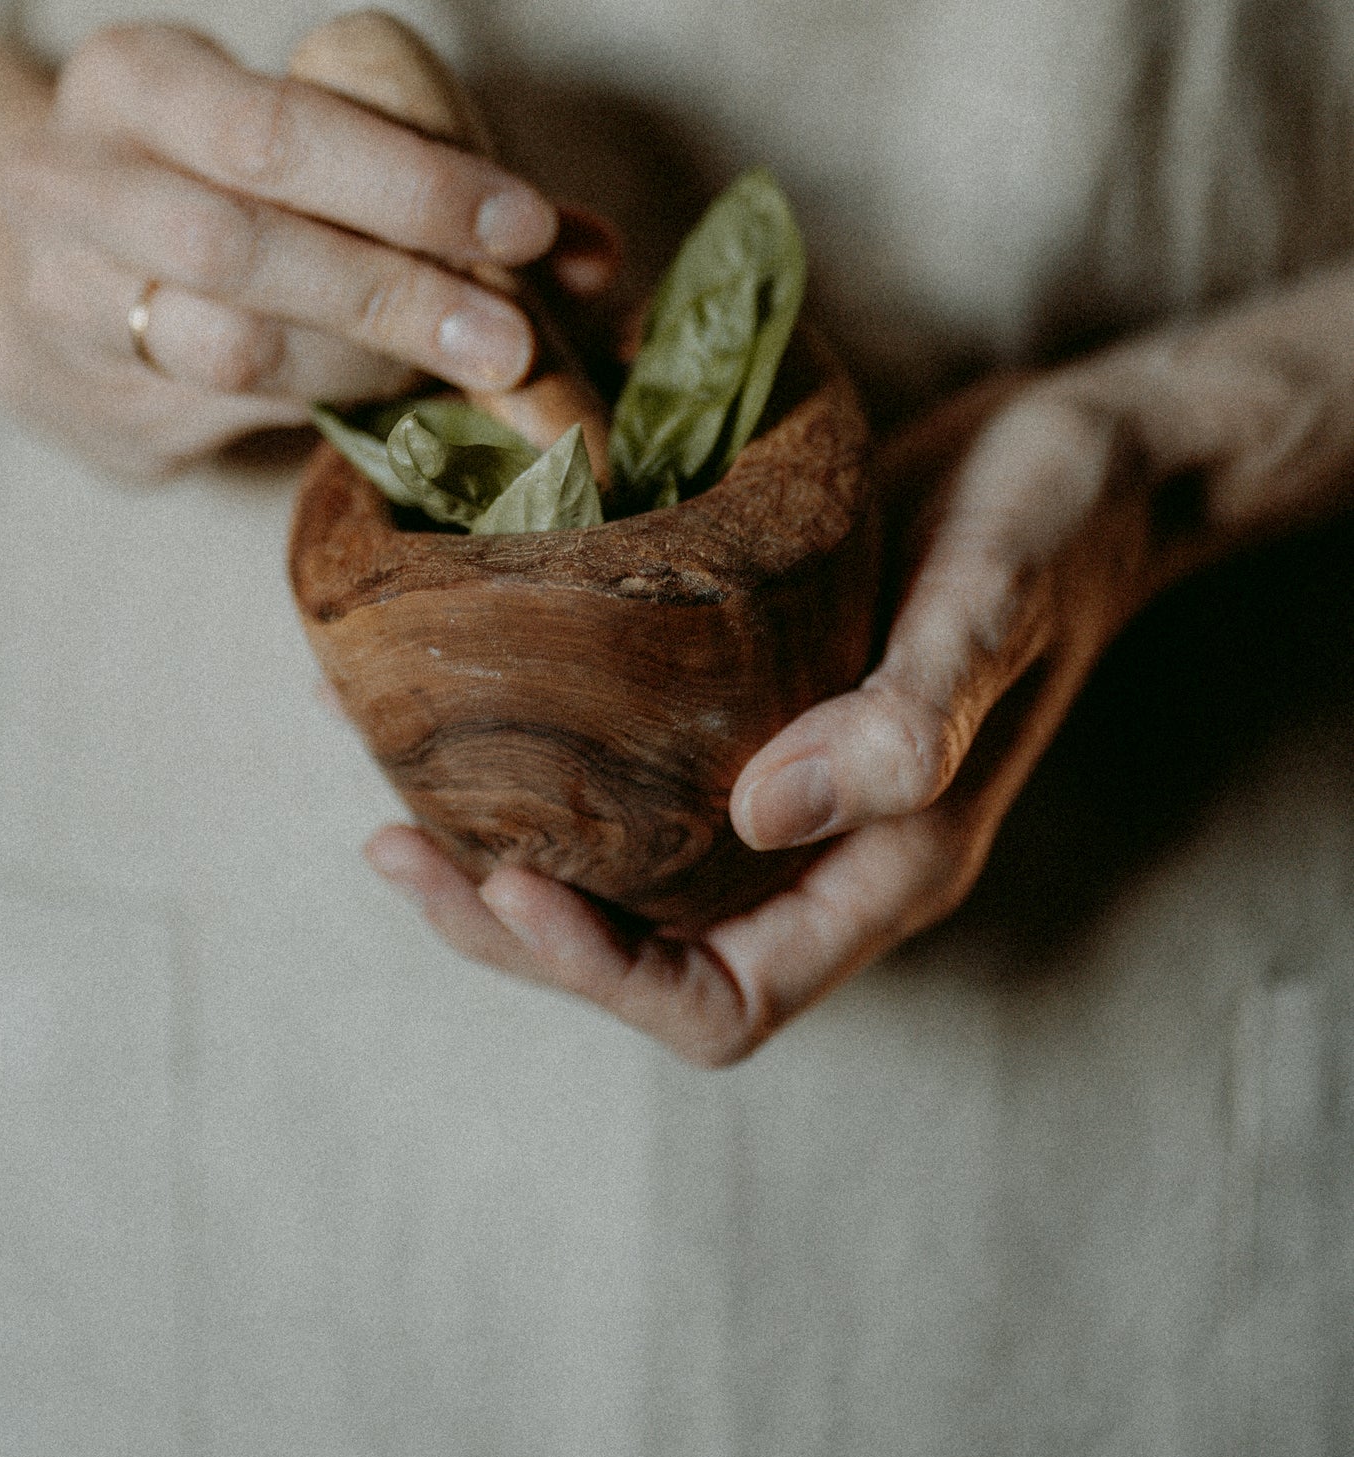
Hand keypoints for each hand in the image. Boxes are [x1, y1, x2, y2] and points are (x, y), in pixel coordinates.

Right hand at [0, 19, 615, 479]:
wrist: (37, 266)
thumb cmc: (213, 180)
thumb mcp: (293, 139)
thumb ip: (438, 180)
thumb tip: (593, 254)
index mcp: (133, 78)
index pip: (273, 129)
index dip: (409, 183)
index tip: (525, 227)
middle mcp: (72, 181)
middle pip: (241, 244)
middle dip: (395, 291)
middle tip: (512, 339)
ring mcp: (65, 300)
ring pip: (226, 347)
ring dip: (368, 366)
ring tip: (466, 372)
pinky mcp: (92, 402)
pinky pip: (226, 416)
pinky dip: (330, 410)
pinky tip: (401, 403)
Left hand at [366, 371, 1158, 1061]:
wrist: (1077, 455)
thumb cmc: (1054, 525)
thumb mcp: (994, 603)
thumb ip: (911, 718)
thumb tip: (763, 816)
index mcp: (880, 868)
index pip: (723, 1001)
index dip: (603, 974)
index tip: (507, 882)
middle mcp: (814, 850)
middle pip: (637, 954)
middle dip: (508, 922)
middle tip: (391, 839)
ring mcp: (774, 783)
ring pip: (613, 870)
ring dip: (494, 843)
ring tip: (379, 774)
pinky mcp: (741, 706)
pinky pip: (620, 765)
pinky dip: (526, 743)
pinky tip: (436, 676)